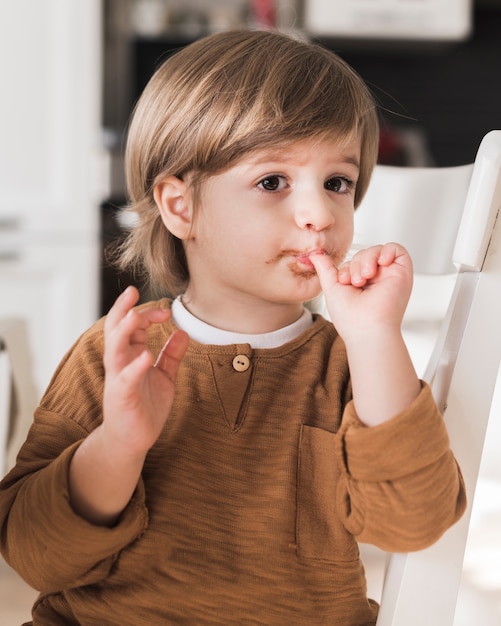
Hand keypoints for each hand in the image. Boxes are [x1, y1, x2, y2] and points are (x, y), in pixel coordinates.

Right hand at [102, 286, 188, 456]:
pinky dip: (134, 366)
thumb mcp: (164, 376)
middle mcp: (120, 362)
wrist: (133, 439)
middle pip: (116, 329)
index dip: (147, 314)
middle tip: (132, 291)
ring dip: (124, 331)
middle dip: (122, 309)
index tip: (166, 310)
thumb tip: (183, 332)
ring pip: (114, 349)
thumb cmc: (145, 406)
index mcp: (130, 355)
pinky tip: (145, 356)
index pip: (133, 325)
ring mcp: (118, 378)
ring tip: (134, 316)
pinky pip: (126, 379)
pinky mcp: (121, 396)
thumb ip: (171, 355)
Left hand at [310, 243, 412, 341]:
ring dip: (367, 260)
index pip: (354, 262)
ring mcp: (390, 276)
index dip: (347, 267)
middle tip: (355, 282)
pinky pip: (396, 249)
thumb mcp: (332, 287)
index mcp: (362, 284)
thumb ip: (325, 268)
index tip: (344, 281)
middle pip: (364, 254)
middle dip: (355, 263)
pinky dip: (386, 251)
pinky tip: (380, 263)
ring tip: (365, 277)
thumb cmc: (350, 316)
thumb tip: (314, 253)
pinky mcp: (402, 272)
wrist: (366, 328)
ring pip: (377, 251)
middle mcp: (377, 280)